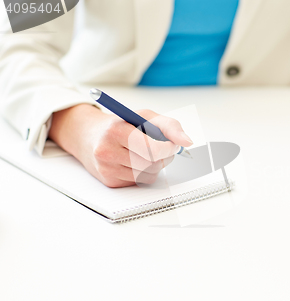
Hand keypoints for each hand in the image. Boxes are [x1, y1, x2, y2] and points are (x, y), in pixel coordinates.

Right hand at [49, 104, 192, 187]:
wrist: (88, 136)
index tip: (175, 145)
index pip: (150, 148)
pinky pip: (140, 182)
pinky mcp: (109, 182)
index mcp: (116, 130)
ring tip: (146, 153)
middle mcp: (107, 150)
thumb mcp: (144, 116)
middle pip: (152, 163)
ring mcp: (106, 168)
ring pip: (148, 175)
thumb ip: (169, 125)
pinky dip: (144, 173)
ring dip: (156, 165)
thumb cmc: (122, 124)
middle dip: (164, 156)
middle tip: (162, 147)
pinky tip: (135, 162)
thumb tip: (187, 142)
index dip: (168, 148)